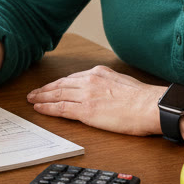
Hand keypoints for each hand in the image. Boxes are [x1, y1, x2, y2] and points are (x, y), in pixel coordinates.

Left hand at [26, 65, 163, 135]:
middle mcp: (89, 81)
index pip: (72, 78)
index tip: (51, 86)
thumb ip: (109, 82)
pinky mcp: (86, 110)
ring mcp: (86, 95)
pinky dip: (48, 108)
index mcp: (99, 73)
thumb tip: (105, 88)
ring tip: (32, 99)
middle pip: (60, 84)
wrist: (151, 106)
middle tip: (33, 92)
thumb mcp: (122, 81)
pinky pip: (61, 108)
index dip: (58, 83)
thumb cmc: (144, 98)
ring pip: (57, 94)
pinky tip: (40, 108)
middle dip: (45, 89)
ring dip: (42, 97)